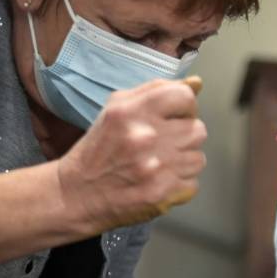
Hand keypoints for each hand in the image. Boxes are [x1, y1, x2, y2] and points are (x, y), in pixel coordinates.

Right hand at [57, 77, 205, 230]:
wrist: (78, 194)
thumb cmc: (100, 150)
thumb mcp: (118, 109)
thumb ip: (157, 91)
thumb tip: (196, 83)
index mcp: (132, 110)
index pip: (186, 97)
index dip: (185, 108)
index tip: (174, 118)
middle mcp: (146, 136)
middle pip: (198, 130)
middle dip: (183, 138)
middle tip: (161, 146)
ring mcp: (156, 167)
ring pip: (198, 158)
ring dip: (183, 163)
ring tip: (159, 165)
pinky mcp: (163, 193)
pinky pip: (193, 184)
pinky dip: (179, 185)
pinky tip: (158, 182)